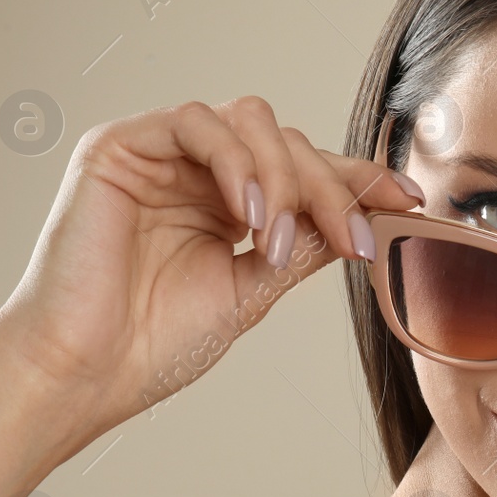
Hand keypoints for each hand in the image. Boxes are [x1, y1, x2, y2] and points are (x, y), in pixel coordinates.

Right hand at [0, 96, 423, 448]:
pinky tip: (247, 215)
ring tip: (276, 243)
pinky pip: (197, 123)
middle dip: (329, 187)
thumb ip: (303, 244)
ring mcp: (159, 154)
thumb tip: (364, 214)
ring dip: (283, 178)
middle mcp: (196, 171)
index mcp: (227, 203)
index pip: (305, 170)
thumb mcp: (254, 289)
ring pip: (252, 122)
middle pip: (289, 141)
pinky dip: (236, 163)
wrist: (87, 373)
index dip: (359, 178)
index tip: (409, 200)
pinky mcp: (121, 146)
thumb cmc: (153, 343)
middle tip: (350, 240)